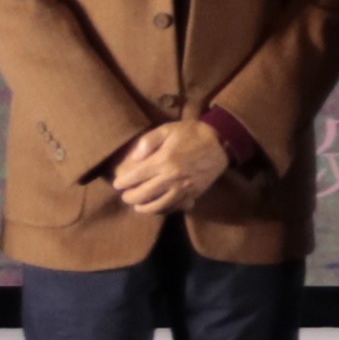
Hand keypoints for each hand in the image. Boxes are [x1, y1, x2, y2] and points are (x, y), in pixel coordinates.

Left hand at [108, 114, 234, 215]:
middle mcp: (171, 178)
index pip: (135, 177)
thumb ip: (148, 141)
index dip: (122, 182)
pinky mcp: (192, 194)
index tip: (117, 184)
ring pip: (157, 206)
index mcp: (162, 161)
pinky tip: (157, 207)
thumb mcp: (168, 129)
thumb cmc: (192, 133)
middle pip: (143, 195)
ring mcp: (182, 189)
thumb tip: (133, 158)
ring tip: (138, 206)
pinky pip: (174, 207)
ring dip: (144, 208)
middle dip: (129, 197)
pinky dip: (163, 210)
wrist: (221, 142)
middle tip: (125, 195)